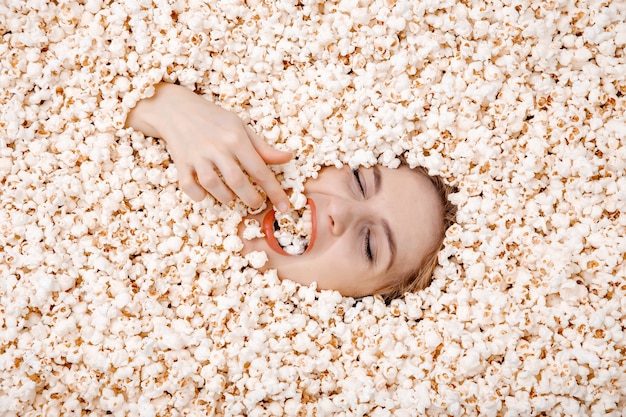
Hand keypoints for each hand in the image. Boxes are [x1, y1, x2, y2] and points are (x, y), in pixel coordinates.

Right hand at [125, 83, 291, 211]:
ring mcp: (197, 155)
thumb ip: (263, 148)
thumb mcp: (241, 128)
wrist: (177, 109)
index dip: (275, 192)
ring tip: (233, 196)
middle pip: (237, 182)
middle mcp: (217, 147)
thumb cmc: (215, 120)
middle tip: (256, 202)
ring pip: (213, 186)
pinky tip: (206, 193)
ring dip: (226, 197)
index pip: (260, 170)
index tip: (285, 208)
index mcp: (236, 138)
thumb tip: (289, 158)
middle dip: (251, 199)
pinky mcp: (180, 163)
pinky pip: (189, 187)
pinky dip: (199, 195)